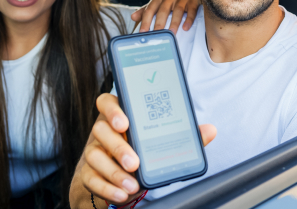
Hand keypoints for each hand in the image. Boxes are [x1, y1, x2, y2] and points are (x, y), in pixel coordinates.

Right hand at [80, 94, 215, 204]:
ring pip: (95, 157)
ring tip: (132, 184)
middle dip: (118, 147)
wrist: (115, 177)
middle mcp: (102, 131)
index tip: (125, 122)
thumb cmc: (140, 152)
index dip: (113, 110)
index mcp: (119, 116)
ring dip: (114, 172)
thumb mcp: (159, 142)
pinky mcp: (87, 173)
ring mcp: (93, 152)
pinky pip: (91, 179)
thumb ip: (182, 135)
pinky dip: (107, 188)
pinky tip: (123, 194)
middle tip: (134, 162)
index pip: (107, 103)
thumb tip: (209, 130)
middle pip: (100, 131)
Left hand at [131, 0, 200, 33]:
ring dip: (174, 23)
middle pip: (163, 10)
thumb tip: (133, 17)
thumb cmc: (169, 3)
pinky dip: (188, 19)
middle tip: (157, 34)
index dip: (146, 21)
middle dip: (159, 23)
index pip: (150, 9)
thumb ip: (145, 11)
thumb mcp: (156, 6)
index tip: (143, 32)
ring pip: (177, 10)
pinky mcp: (193, 1)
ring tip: (171, 33)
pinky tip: (186, 28)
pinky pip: (191, 10)